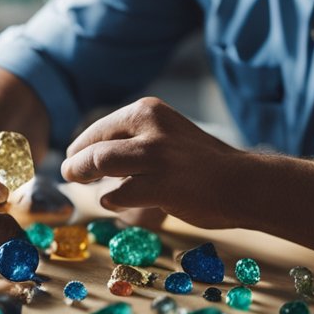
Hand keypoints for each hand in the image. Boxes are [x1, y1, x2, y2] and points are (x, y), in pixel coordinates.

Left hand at [60, 97, 245, 228]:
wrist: (244, 183)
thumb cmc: (203, 163)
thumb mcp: (168, 134)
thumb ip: (136, 139)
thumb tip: (93, 155)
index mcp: (149, 111)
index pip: (100, 129)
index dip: (80, 146)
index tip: (73, 157)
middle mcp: (151, 126)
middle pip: (95, 148)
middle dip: (76, 164)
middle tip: (68, 173)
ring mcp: (157, 155)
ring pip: (102, 165)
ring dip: (84, 176)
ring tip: (79, 184)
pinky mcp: (163, 184)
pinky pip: (120, 195)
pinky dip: (112, 200)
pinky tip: (114, 202)